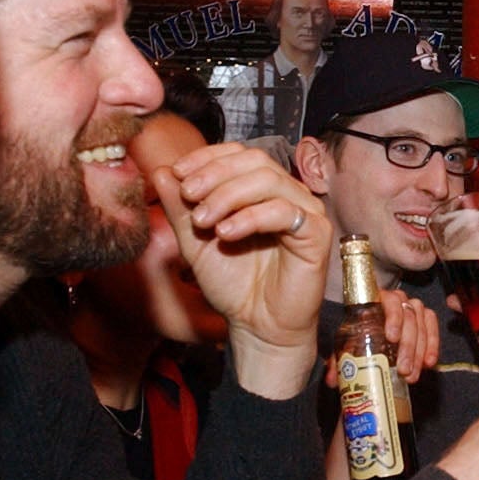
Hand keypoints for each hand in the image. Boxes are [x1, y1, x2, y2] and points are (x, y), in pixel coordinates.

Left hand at [156, 143, 330, 399]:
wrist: (257, 325)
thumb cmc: (233, 284)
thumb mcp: (195, 242)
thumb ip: (180, 209)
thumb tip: (162, 171)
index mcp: (261, 189)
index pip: (239, 154)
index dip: (207, 157)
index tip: (178, 173)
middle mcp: (286, 193)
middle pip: (255, 161)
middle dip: (215, 174)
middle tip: (188, 195)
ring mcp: (304, 211)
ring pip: (269, 180)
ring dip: (228, 195)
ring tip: (204, 221)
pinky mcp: (316, 233)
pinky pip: (284, 211)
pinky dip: (250, 217)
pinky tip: (226, 234)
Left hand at [317, 289, 441, 387]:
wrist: (373, 328)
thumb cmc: (359, 333)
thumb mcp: (348, 341)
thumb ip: (340, 357)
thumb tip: (332, 380)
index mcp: (376, 300)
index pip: (390, 301)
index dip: (393, 318)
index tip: (392, 338)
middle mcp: (397, 300)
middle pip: (409, 317)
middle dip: (408, 346)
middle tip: (403, 369)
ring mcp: (412, 308)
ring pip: (422, 324)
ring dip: (419, 351)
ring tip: (411, 374)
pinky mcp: (425, 318)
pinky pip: (433, 328)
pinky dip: (433, 345)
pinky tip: (429, 364)